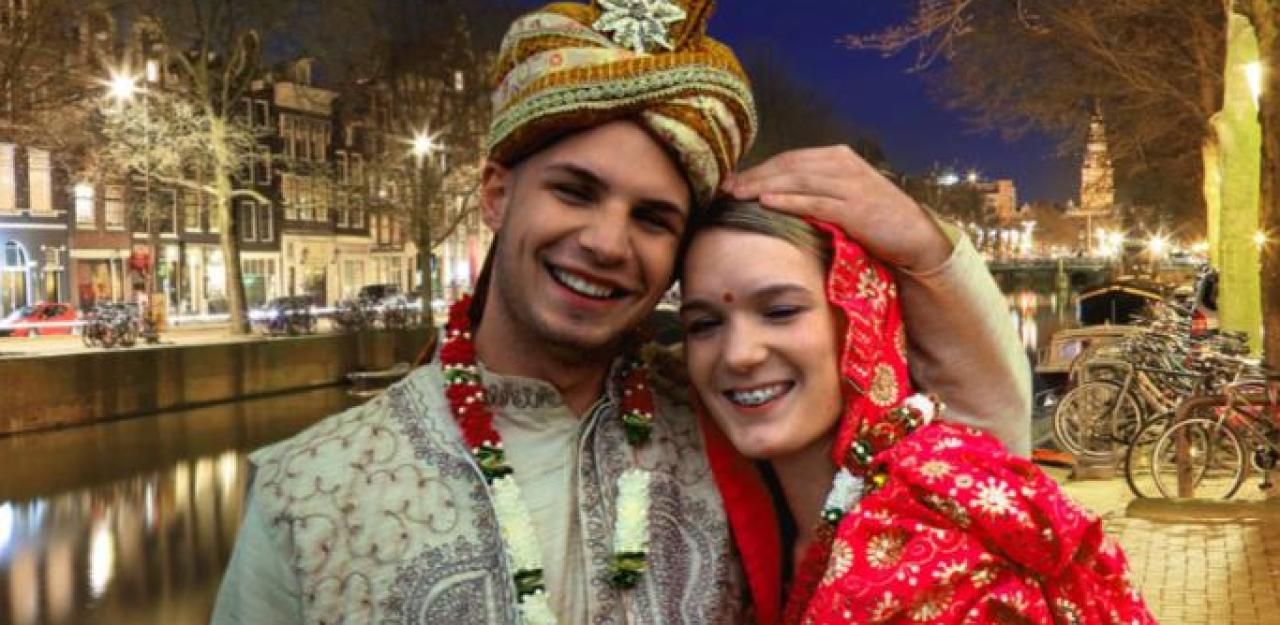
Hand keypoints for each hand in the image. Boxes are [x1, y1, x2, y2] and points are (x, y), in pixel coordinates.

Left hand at [722, 145, 950, 271]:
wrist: (914, 236)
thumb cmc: (873, 219)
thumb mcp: (842, 195)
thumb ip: (814, 189)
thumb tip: (772, 193)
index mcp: (837, 157)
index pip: (790, 158)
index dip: (759, 168)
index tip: (732, 180)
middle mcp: (843, 165)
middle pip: (789, 166)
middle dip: (755, 176)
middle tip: (726, 187)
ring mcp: (851, 185)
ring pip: (798, 180)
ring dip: (765, 186)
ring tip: (738, 194)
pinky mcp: (856, 209)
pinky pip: (816, 202)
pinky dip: (791, 200)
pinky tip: (768, 201)